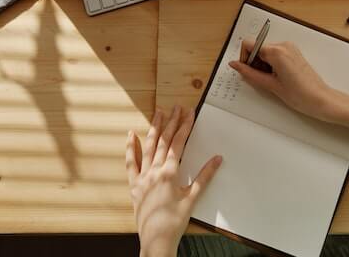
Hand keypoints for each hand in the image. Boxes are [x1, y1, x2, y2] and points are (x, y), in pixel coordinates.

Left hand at [126, 105, 221, 256]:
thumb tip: (217, 159)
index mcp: (169, 173)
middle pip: (164, 141)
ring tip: (158, 112)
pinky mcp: (134, 185)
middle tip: (177, 107)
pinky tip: (131, 135)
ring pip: (148, 146)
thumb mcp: (193, 198)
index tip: (189, 113)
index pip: (178, 143)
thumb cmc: (175, 221)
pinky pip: (131, 162)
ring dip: (154, 128)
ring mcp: (142, 177)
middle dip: (171, 122)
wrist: (156, 240)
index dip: (184, 126)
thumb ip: (204, 176)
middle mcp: (154, 171)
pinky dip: (131, 148)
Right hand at [229, 41, 348, 136]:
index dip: (244, 58)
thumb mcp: (270, 85)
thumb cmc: (300, 95)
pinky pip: (275, 54)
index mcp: (277, 51)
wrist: (321, 100)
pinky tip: (277, 78)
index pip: (249, 44)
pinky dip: (271, 64)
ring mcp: (290, 48)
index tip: (247, 71)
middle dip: (254, 63)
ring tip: (271, 81)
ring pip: (265, 51)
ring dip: (263, 65)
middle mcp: (284, 45)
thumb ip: (249, 73)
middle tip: (261, 80)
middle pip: (257, 47)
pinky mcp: (294, 53)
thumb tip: (235, 65)